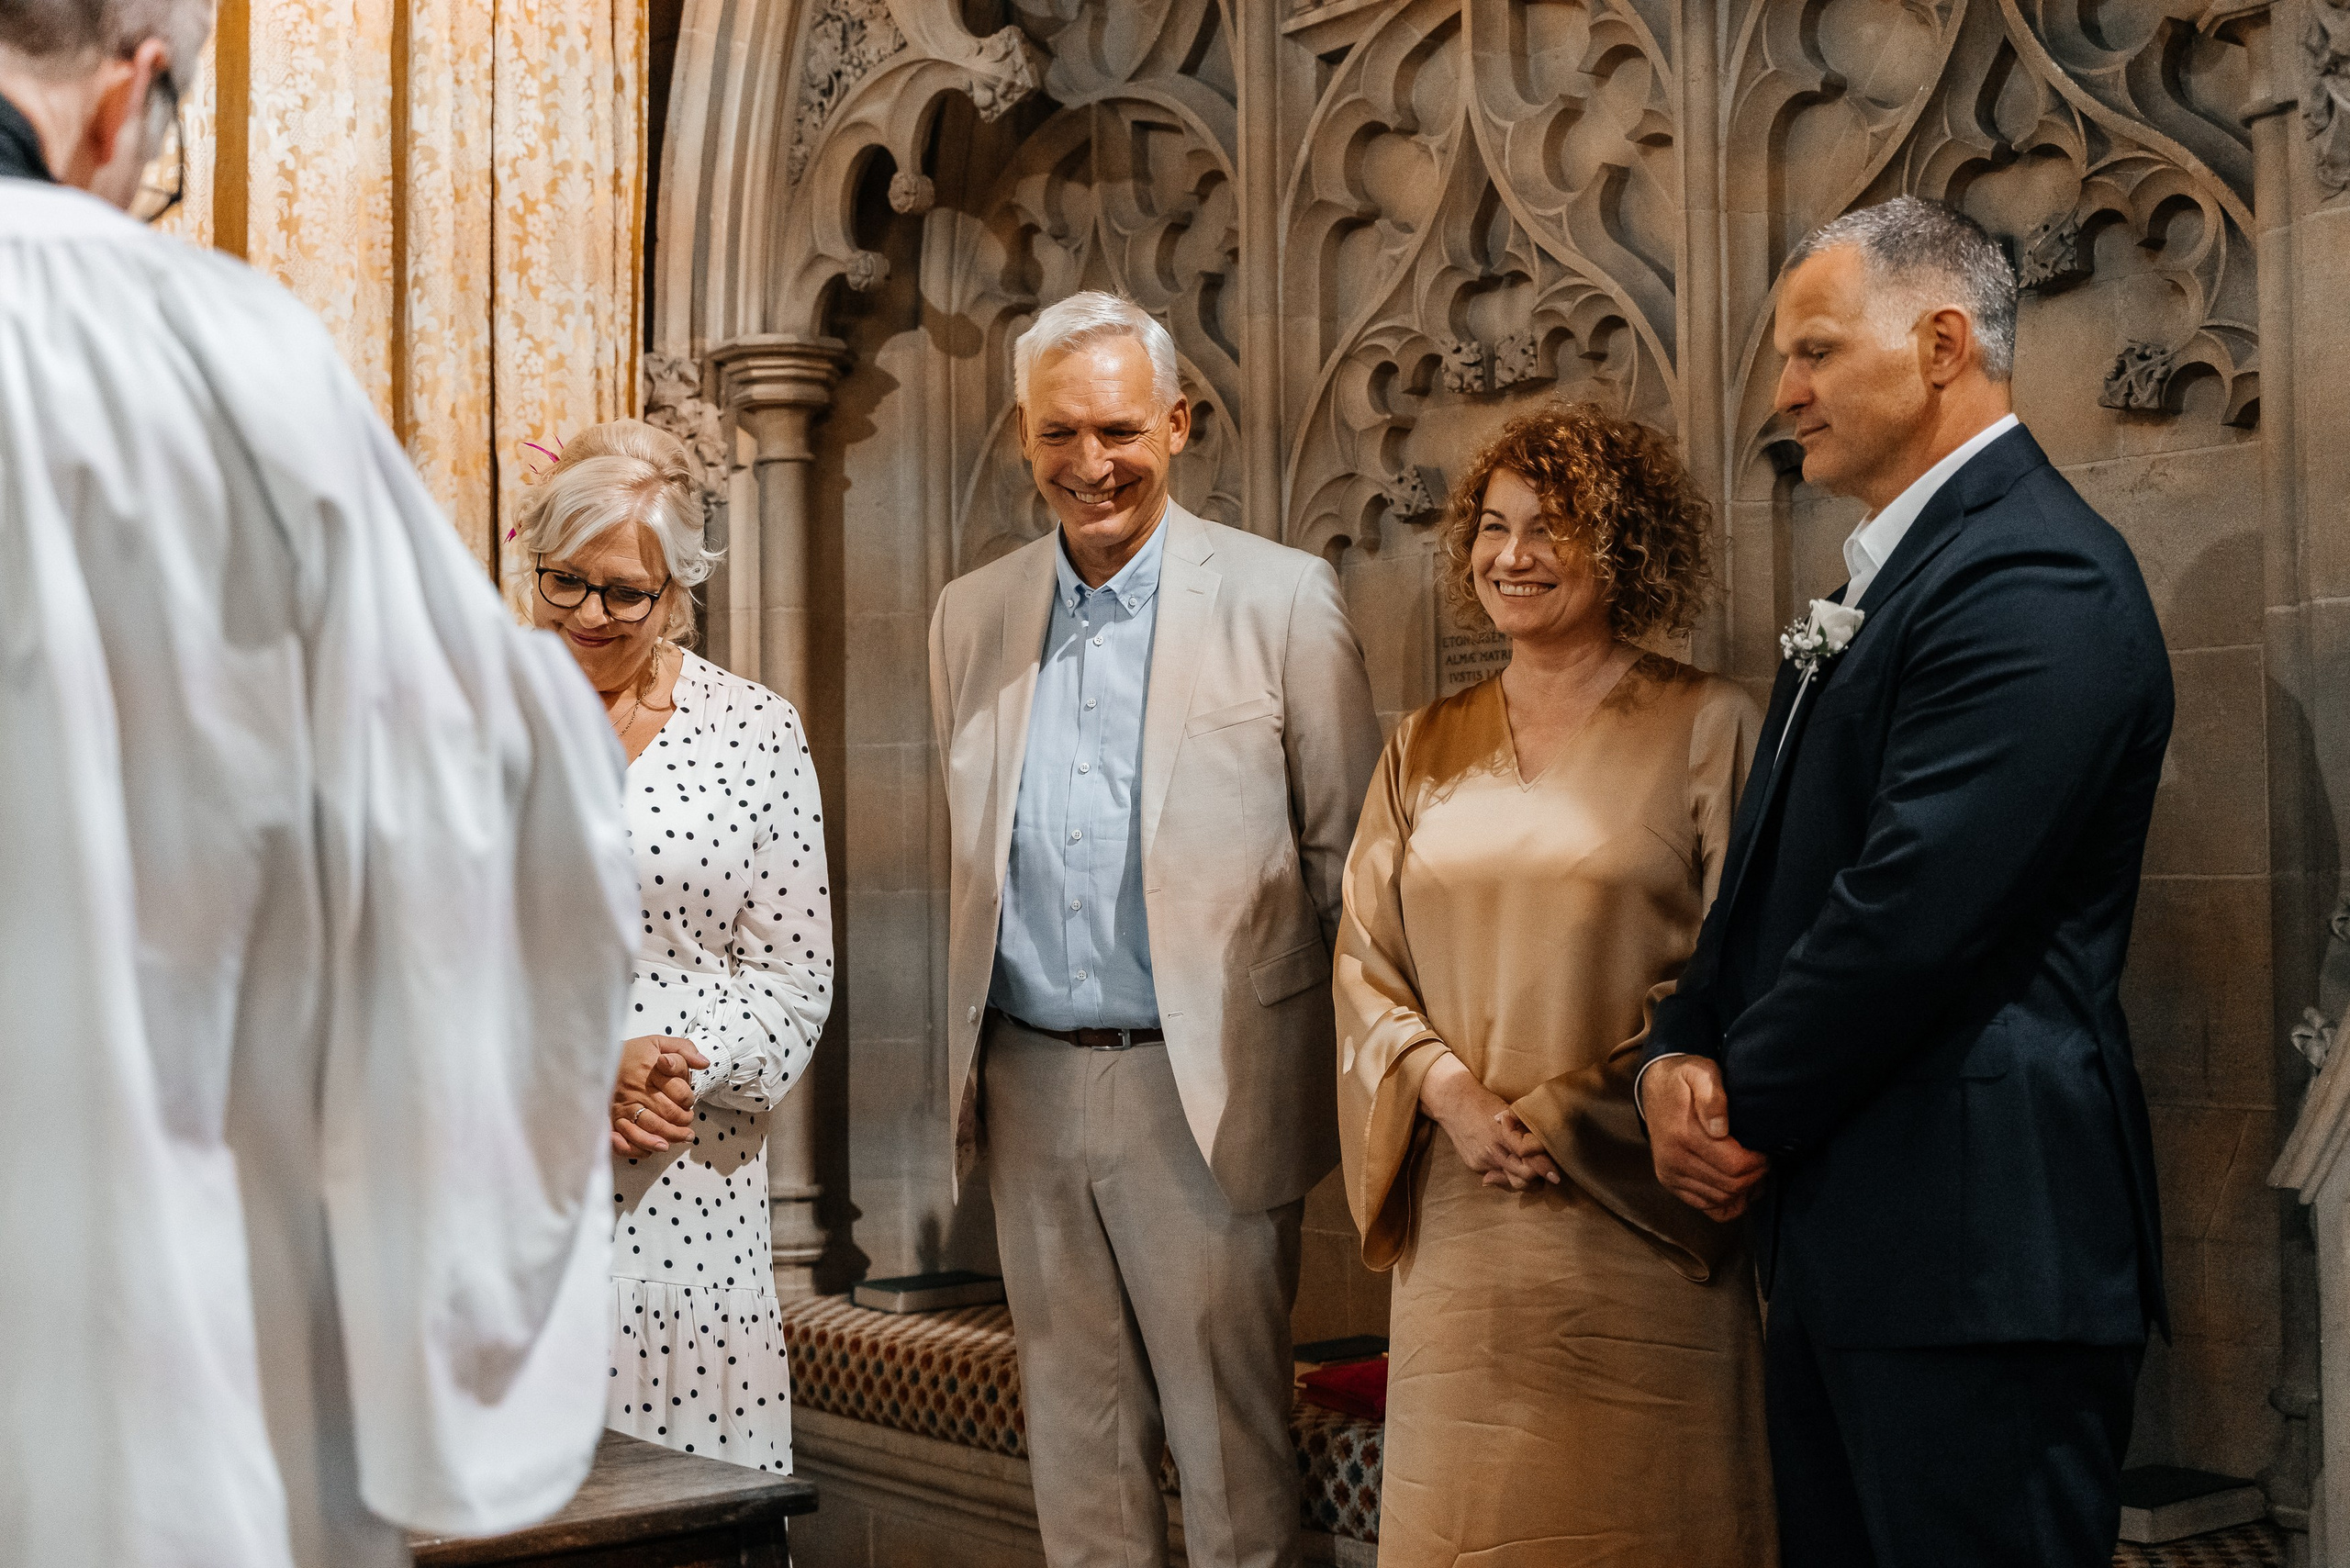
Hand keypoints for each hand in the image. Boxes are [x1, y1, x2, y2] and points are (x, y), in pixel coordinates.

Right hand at [610, 1035, 708, 1155]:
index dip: (689, 1099)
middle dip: (683, 1121)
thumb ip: (684, 1049)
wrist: (598, 1059)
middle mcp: (637, 1088)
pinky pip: (625, 1139)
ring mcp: (623, 1105)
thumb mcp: (658, 1042)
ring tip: (679, 1139)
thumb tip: (704, 1063)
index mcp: (651, 1068)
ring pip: (651, 1127)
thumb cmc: (633, 1053)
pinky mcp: (611, 1118)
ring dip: (669, 1136)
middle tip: (688, 1125)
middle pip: (668, 1112)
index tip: (689, 1103)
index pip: (679, 1091)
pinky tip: (651, 1149)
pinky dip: (640, 1147)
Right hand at [1419, 1053, 1561, 1192]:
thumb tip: (1542, 1152)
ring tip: (1532, 1171)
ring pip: (1511, 1182)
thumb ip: (1525, 1133)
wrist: (1454, 1103)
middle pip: (1522, 1177)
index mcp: (1503, 1135)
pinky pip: (1497, 1178)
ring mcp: (1482, 1161)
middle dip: (1538, 1178)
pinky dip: (1507, 1174)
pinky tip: (1511, 1164)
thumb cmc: (1485, 1103)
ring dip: (1524, 1180)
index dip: (1544, 1168)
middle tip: (1549, 1174)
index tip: (1556, 1176)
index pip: (1528, 1159)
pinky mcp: (1474, 1166)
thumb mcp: (1509, 1112)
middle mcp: (1492, 1151)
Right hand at [1643, 1056, 1768, 1220]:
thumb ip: (1712, 1096)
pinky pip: (1705, 1206)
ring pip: (1720, 1199)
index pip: (1734, 1166)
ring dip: (1742, 1189)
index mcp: (1683, 1135)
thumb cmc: (1683, 1079)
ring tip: (1751, 1169)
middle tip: (1762, 1159)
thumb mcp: (1700, 1072)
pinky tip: (1736, 1187)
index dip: (1758, 1162)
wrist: (1653, 1086)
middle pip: (1730, 1185)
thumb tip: (1720, 1129)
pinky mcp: (1670, 1182)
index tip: (1764, 1149)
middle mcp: (1673, 1160)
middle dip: (1754, 1176)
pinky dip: (1726, 1203)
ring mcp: (1670, 1174)